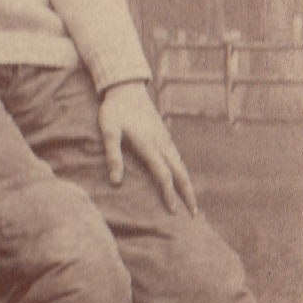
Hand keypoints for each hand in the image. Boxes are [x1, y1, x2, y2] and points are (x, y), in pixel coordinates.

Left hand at [97, 81, 197, 213]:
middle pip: (180, 173)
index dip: (169, 193)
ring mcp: (165, 138)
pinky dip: (182, 171)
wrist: (126, 88)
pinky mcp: (164, 134)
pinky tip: (181, 178)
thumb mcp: (108, 131)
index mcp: (149, 145)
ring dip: (187, 184)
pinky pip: (177, 157)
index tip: (174, 210)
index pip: (163, 174)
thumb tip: (116, 182)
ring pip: (181, 165)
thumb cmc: (114, 110)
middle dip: (188, 194)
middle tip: (194, 214)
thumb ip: (112, 155)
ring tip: (191, 201)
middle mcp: (162, 143)